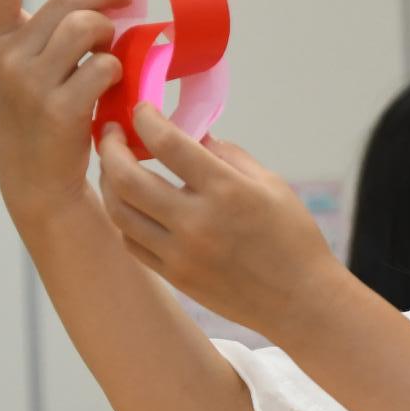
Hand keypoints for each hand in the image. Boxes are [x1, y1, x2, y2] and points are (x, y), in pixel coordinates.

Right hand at [0, 0, 128, 230]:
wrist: (36, 178)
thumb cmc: (42, 115)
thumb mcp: (30, 69)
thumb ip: (51, 34)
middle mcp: (8, 57)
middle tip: (125, 0)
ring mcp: (31, 83)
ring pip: (87, 27)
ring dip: (113, 33)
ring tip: (117, 49)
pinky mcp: (59, 109)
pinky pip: (104, 66)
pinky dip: (119, 69)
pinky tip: (118, 83)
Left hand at [97, 106, 340, 341]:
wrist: (301, 301)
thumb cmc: (293, 238)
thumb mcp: (271, 184)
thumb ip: (228, 155)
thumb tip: (191, 135)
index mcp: (227, 191)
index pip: (167, 143)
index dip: (145, 118)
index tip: (141, 109)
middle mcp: (197, 222)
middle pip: (126, 177)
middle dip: (110, 147)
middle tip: (111, 133)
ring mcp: (181, 253)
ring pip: (119, 210)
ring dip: (108, 182)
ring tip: (114, 167)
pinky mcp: (175, 276)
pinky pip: (131, 241)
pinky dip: (123, 216)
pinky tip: (131, 203)